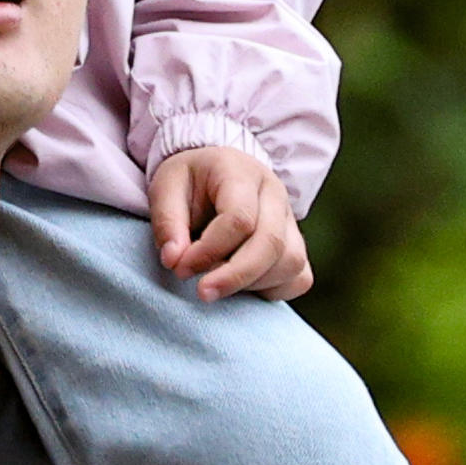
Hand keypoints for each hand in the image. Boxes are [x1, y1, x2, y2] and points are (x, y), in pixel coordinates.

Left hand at [149, 146, 311, 301]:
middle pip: (271, 243)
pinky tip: (243, 285)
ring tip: (218, 280)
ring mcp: (291, 219)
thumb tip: (174, 261)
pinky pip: (299, 278)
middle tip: (203, 292)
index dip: (209, 250)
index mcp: (241, 172)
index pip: (239, 218)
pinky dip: (273, 290)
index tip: (180, 268)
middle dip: (235, 276)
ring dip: (251, 283)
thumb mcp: (166, 188)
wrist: (213, 176)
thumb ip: (167, 222)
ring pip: (290, 262)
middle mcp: (274, 193)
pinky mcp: (297, 244)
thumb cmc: (190, 183)